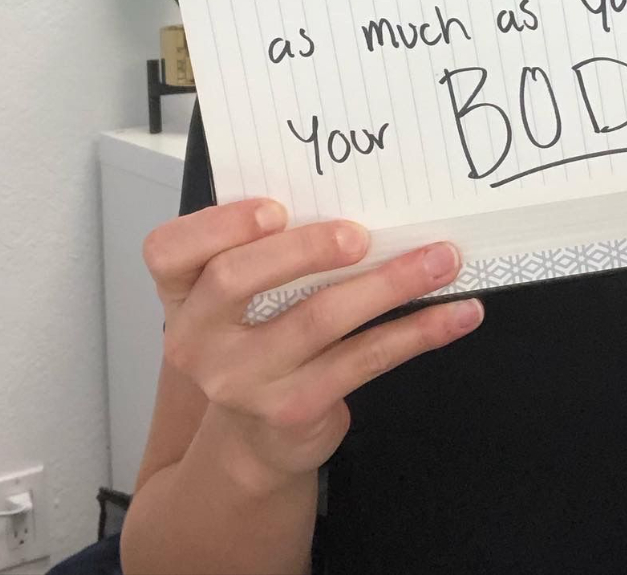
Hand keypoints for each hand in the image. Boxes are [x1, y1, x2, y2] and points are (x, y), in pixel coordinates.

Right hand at [143, 200, 482, 486]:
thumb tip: (354, 188)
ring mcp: (244, 381)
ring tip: (442, 259)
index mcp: (182, 294)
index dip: (218, 225)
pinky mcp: (296, 408)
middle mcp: (199, 340)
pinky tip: (457, 313)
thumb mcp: (243, 294)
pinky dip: (419, 330)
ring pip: (318, 319)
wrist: (258, 437)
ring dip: (390, 283)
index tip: (274, 207)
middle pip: (237, 280)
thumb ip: (268, 245)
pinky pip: (365, 359)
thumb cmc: (260, 334)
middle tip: (362, 235)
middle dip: (305, 248)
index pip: (168, 252)